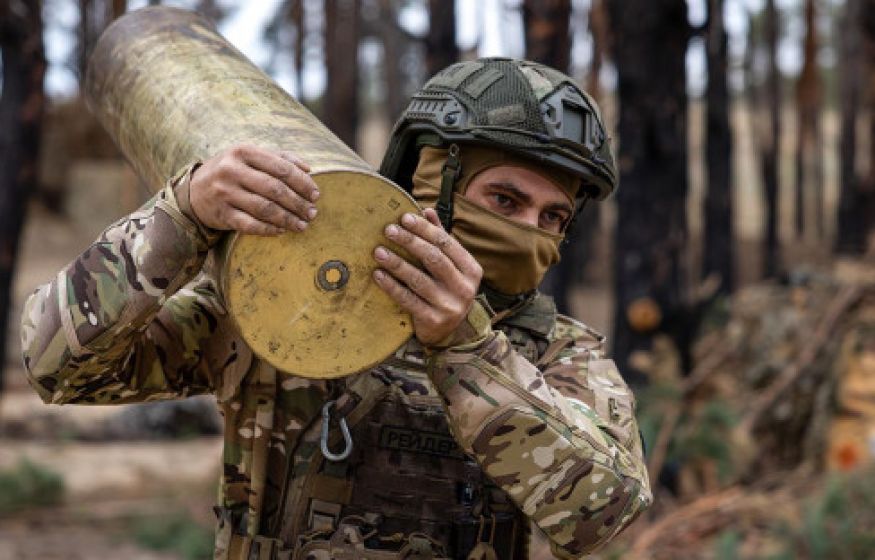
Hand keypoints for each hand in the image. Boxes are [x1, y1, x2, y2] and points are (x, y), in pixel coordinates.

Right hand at [189, 145, 319, 234]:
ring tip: (302, 225)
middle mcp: (232, 170)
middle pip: (275, 189)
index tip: (316, 194)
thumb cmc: (231, 171)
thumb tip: (308, 168)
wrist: (193, 191)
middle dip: (298, 203)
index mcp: (243, 151)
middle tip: (312, 213)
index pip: (281, 168)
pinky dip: (269, 230)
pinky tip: (281, 231)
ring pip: (265, 209)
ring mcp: (225, 193)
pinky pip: (250, 225)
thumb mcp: (249, 157)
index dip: (303, 182)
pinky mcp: (221, 214)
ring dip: (288, 219)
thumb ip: (279, 157)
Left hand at [372, 208, 482, 345]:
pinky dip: (392, 286)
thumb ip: (440, 239)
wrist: (450, 333)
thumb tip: (427, 211)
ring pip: (419, 279)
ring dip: (397, 263)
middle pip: (434, 258)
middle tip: (389, 230)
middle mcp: (464, 287)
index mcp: (471, 269)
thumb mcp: (451, 266)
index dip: (425, 229)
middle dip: (410, 242)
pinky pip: (408, 299)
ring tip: (378, 251)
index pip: (446, 243)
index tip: (404, 218)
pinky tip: (379, 275)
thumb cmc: (447, 290)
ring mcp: (449, 305)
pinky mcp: (433, 320)